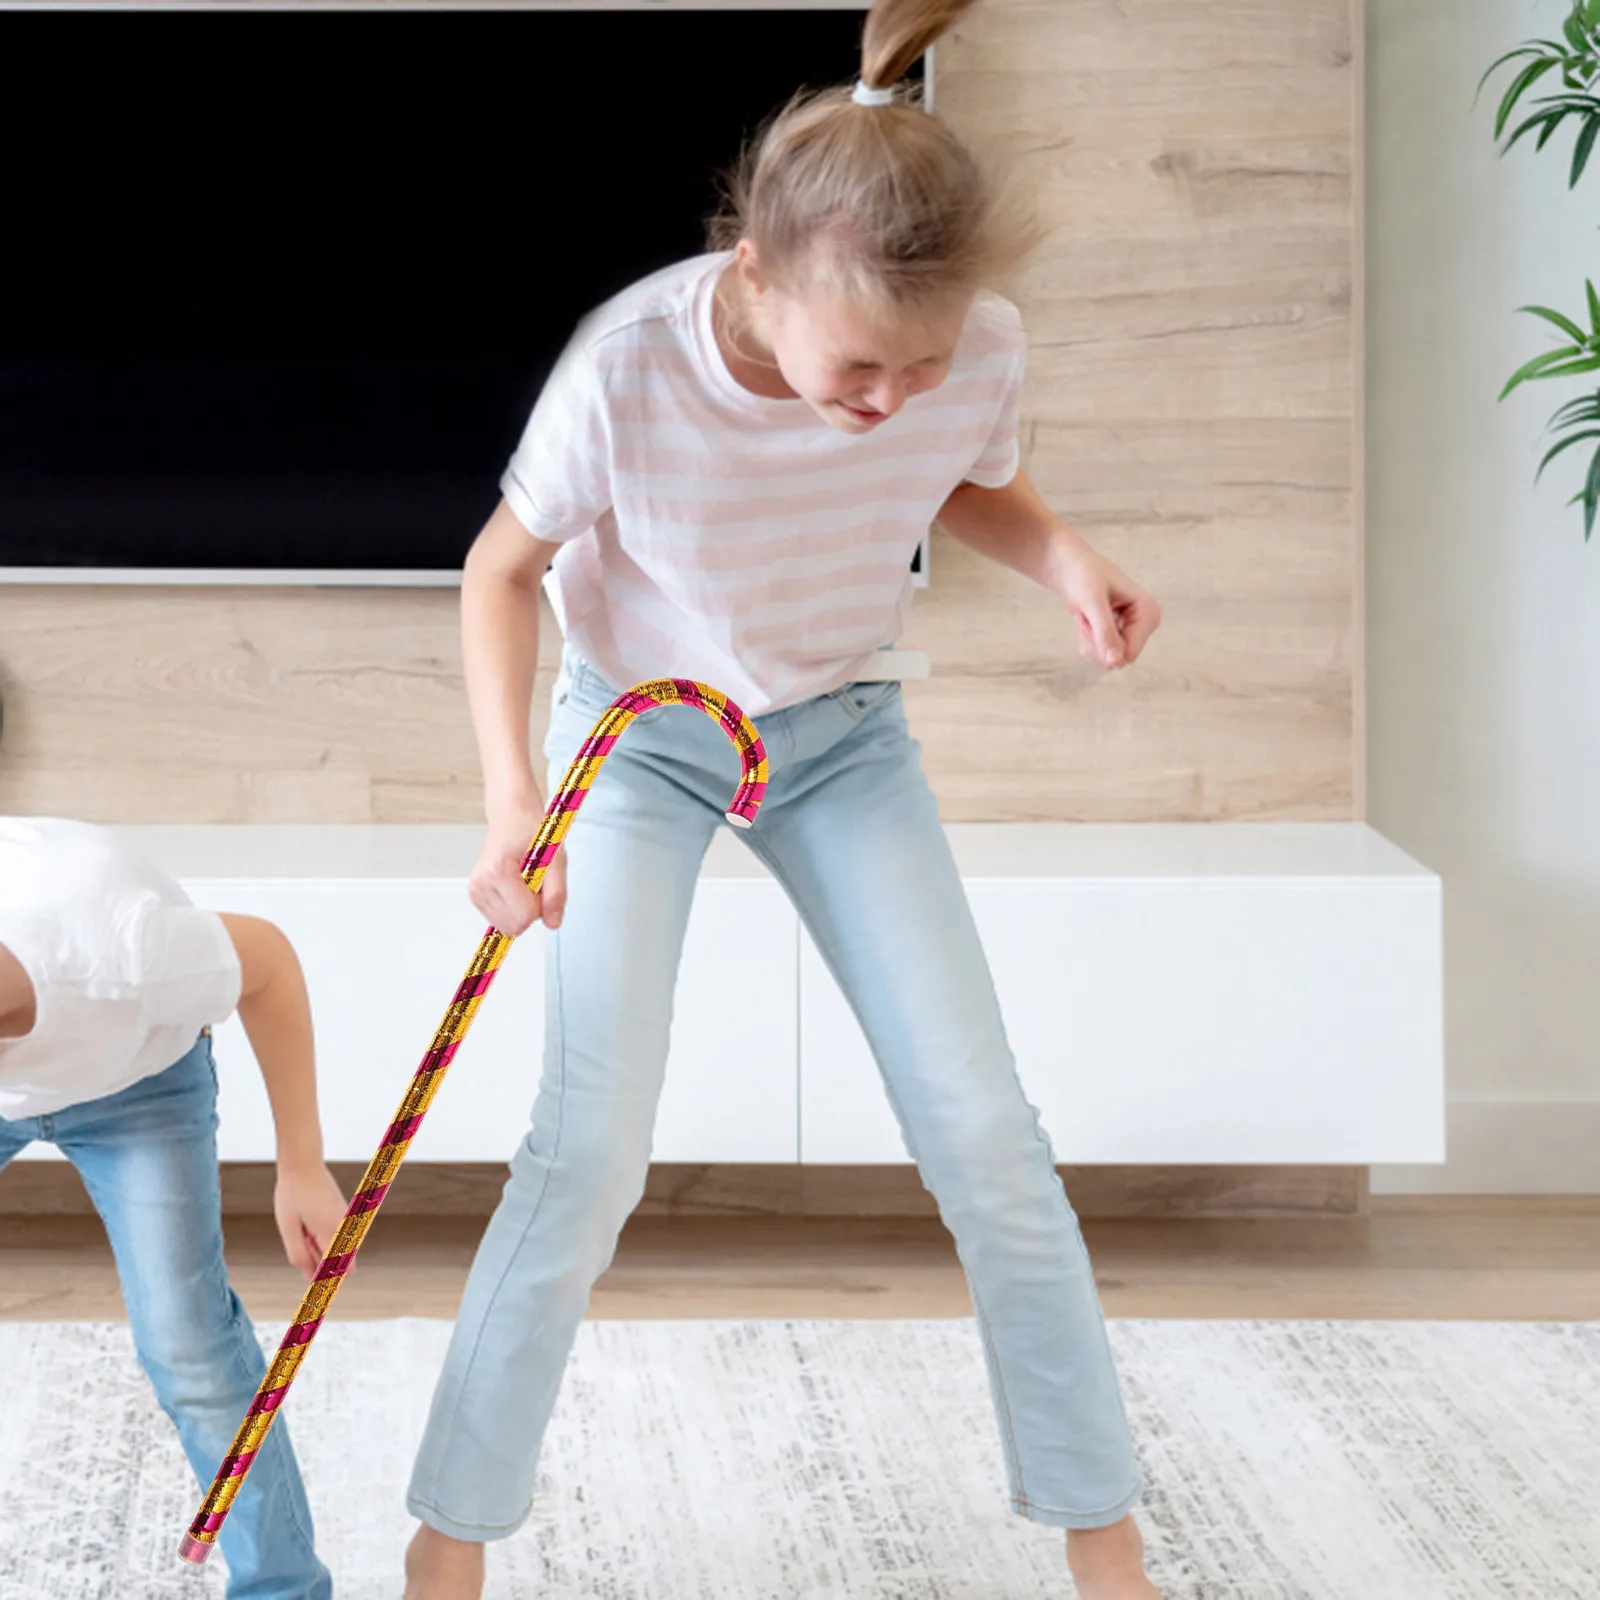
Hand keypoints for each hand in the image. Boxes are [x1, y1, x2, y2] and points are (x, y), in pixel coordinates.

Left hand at [273, 1162, 348, 1279]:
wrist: (303, 1164)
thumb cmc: (293, 1194)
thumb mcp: (288, 1227)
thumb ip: (298, 1254)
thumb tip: (310, 1275)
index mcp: (331, 1231)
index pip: (339, 1268)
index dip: (329, 1282)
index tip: (317, 1294)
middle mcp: (344, 1226)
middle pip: (342, 1261)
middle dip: (322, 1264)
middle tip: (301, 1247)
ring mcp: (346, 1219)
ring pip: (338, 1249)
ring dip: (320, 1250)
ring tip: (302, 1230)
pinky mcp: (343, 1214)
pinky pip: (336, 1237)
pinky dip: (321, 1240)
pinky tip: (307, 1225)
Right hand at [469, 786, 566, 935]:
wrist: (511, 815)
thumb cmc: (533, 831)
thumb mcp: (556, 859)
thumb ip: (557, 894)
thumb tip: (553, 924)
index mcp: (498, 872)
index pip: (526, 917)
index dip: (542, 904)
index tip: (541, 880)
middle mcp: (481, 884)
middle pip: (515, 926)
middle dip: (532, 909)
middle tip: (533, 880)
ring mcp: (475, 891)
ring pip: (508, 927)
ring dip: (523, 908)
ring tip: (524, 881)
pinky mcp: (476, 895)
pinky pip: (502, 920)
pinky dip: (514, 908)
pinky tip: (515, 886)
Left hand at [1054, 537, 1162, 669]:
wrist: (1069, 565)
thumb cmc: (1083, 574)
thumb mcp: (1091, 600)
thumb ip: (1104, 632)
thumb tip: (1115, 663)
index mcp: (1149, 611)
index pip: (1130, 651)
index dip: (1102, 642)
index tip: (1090, 616)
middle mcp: (1146, 624)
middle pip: (1118, 658)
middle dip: (1094, 641)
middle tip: (1086, 616)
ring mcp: (1132, 632)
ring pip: (1107, 660)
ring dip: (1088, 641)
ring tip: (1086, 615)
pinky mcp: (1120, 637)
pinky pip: (1101, 656)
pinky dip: (1087, 641)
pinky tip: (1087, 620)